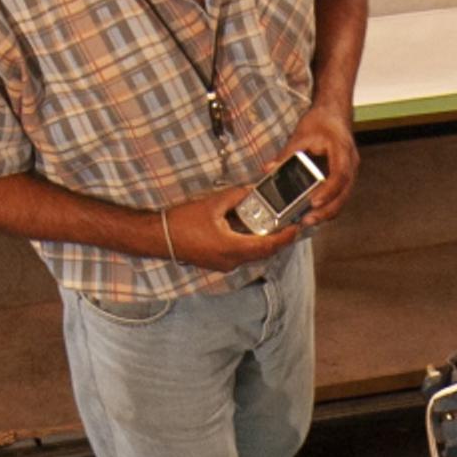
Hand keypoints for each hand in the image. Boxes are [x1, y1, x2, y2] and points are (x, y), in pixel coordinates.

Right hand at [156, 189, 296, 270]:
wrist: (160, 237)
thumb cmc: (183, 222)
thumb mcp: (213, 203)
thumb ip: (237, 196)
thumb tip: (253, 191)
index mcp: (232, 247)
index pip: (267, 246)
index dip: (284, 238)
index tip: (295, 228)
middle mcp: (231, 261)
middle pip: (263, 253)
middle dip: (278, 240)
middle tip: (288, 225)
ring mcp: (224, 264)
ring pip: (253, 255)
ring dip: (264, 243)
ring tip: (273, 226)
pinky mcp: (219, 263)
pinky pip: (242, 255)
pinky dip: (251, 244)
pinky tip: (251, 231)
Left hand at [286, 101, 359, 222]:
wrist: (335, 113)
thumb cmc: (322, 121)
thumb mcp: (301, 134)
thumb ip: (286, 154)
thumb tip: (268, 170)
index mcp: (342, 150)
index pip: (340, 176)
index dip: (328, 192)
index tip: (314, 203)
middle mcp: (351, 164)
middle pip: (344, 194)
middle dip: (327, 210)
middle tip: (307, 220)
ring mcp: (350, 172)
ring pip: (343, 198)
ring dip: (327, 212)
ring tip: (307, 221)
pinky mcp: (345, 178)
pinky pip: (339, 196)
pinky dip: (328, 206)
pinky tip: (313, 213)